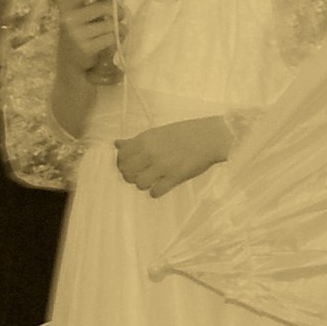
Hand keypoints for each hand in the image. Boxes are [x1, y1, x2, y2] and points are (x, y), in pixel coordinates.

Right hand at [57, 0, 120, 71]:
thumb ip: (91, 5)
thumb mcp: (78, 17)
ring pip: (110, 24)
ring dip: (120, 27)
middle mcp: (68, 19)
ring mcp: (76, 34)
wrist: (69, 63)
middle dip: (117, 10)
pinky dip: (118, 38)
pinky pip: (111, 37)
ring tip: (119, 30)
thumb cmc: (78, 35)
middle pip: (103, 7)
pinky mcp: (86, 47)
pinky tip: (116, 39)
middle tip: (121, 15)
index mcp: (65, 8)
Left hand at [114, 116, 232, 197]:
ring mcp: (162, 166)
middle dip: (131, 176)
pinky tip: (162, 186)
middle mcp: (150, 153)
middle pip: (127, 172)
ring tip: (152, 180)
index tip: (131, 165)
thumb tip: (116, 144)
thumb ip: (135, 140)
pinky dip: (156, 191)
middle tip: (141, 174)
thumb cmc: (184, 132)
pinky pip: (155, 192)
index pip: (120, 157)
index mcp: (144, 140)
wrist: (210, 137)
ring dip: (144, 184)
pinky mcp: (174, 177)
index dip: (123, 164)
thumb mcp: (157, 132)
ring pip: (139, 184)